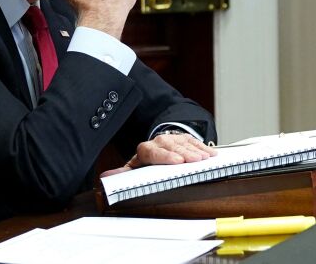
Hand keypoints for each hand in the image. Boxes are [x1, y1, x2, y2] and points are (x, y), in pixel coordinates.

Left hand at [99, 133, 216, 177]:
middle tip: (195, 160)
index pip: (154, 151)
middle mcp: (159, 142)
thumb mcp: (134, 168)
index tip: (177, 161)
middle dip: (184, 153)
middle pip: (172, 147)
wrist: (156, 146)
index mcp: (146, 150)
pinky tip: (210, 153)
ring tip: (204, 157)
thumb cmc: (146, 161)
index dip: (166, 156)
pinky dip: (202, 147)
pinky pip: (194, 141)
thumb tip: (105, 178)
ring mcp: (173, 138)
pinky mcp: (184, 138)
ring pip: (184, 143)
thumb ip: (122, 174)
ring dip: (195, 150)